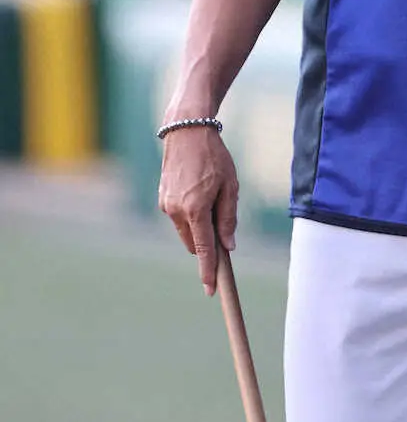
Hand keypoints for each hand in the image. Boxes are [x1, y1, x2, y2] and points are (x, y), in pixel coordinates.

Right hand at [158, 125, 238, 295]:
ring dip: (200, 227)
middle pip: (195, 243)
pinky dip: (191, 215)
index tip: (211, 290)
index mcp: (196, 209)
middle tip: (223, 226)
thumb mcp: (230, 185)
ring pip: (187, 231)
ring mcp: (166, 205)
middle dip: (208, 242)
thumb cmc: (214, 157)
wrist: (186, 131)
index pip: (204, 250)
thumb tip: (229, 246)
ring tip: (212, 197)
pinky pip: (179, 217)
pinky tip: (199, 192)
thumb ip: (228, 217)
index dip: (209, 271)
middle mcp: (176, 211)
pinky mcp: (162, 199)